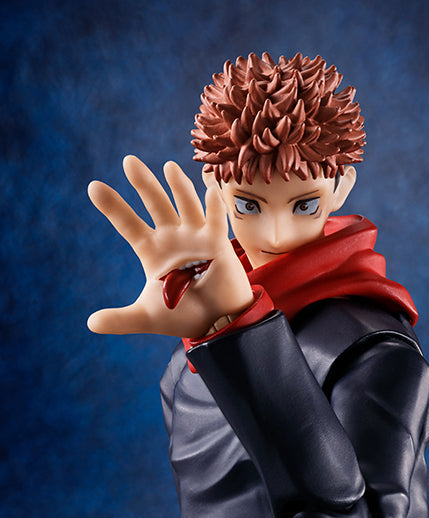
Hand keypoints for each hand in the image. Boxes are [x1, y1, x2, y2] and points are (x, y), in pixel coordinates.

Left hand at [87, 156, 253, 337]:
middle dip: (144, 184)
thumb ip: (120, 319)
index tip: (93, 187)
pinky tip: (209, 191)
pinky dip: (213, 206)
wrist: (216, 323)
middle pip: (155, 204)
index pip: (128, 224)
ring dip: (178, 186)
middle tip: (128, 161)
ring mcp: (195, 238)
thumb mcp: (147, 316)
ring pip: (185, 204)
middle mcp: (172, 238)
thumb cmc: (183, 316)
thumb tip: (90, 324)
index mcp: (151, 251)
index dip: (112, 207)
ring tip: (168, 167)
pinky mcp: (217, 244)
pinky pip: (215, 221)